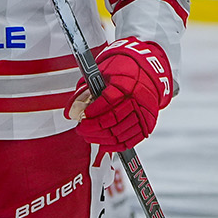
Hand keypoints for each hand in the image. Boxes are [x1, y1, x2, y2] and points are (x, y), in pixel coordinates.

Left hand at [65, 38, 173, 152]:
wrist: (147, 71)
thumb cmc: (123, 71)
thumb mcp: (103, 73)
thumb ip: (86, 91)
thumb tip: (70, 112)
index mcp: (126, 83)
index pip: (108, 101)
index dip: (93, 111)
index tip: (83, 116)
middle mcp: (137, 99)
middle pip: (112, 120)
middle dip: (93, 128)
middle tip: (81, 129)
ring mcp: (144, 113)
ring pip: (120, 133)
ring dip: (101, 138)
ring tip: (89, 136)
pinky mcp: (148, 124)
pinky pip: (131, 140)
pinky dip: (115, 146)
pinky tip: (104, 145)